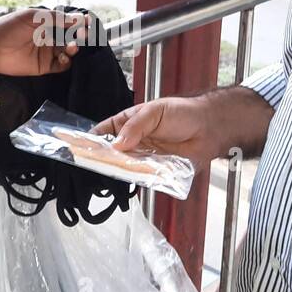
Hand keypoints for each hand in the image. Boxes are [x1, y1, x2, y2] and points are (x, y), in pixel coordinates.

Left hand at [0, 8, 88, 76]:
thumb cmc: (9, 28)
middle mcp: (48, 37)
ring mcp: (47, 52)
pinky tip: (64, 57)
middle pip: (70, 37)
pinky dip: (66, 62)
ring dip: (73, 48)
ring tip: (71, 47)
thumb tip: (76, 19)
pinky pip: (61, 65)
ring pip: (68, 51)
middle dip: (79, 36)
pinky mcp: (44, 66)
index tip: (87, 22)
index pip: (67, 22)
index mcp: (46, 23)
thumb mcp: (32, 17)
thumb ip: (55, 18)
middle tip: (83, 35)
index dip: (78, 22)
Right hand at [91, 96, 226, 168]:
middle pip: (111, 155)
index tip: (81, 149)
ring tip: (117, 169)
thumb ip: (136, 126)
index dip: (91, 141)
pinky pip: (143, 178)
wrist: (209, 127)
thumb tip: (119, 144)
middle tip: (98, 163)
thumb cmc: (183, 113)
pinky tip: (136, 176)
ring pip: (125, 168)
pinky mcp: (156, 172)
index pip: (103, 133)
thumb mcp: (155, 111)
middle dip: (103, 160)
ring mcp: (143, 159)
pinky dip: (139, 179)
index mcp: (127, 124)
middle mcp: (132, 143)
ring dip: (121, 170)